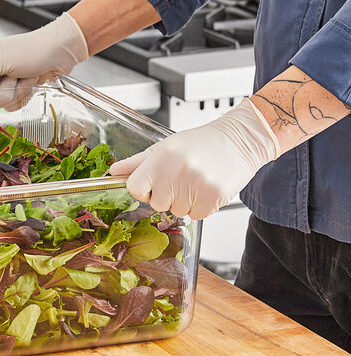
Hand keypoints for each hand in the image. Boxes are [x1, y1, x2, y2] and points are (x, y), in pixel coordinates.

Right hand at [0, 13, 88, 109]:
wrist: (59, 53)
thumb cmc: (33, 50)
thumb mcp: (2, 60)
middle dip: (3, 90)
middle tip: (14, 75)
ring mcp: (3, 82)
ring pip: (0, 103)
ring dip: (17, 92)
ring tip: (25, 76)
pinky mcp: (16, 90)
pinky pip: (13, 106)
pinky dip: (24, 96)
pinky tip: (31, 82)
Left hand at [109, 98, 280, 219]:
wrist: (240, 140)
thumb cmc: (201, 143)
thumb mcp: (165, 147)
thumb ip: (138, 163)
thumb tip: (114, 172)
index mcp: (161, 158)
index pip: (134, 189)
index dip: (142, 190)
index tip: (152, 184)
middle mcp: (177, 171)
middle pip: (156, 204)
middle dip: (166, 195)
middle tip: (181, 178)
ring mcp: (196, 186)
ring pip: (177, 211)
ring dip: (185, 201)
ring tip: (196, 181)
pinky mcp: (213, 198)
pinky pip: (196, 216)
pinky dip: (200, 206)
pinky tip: (206, 188)